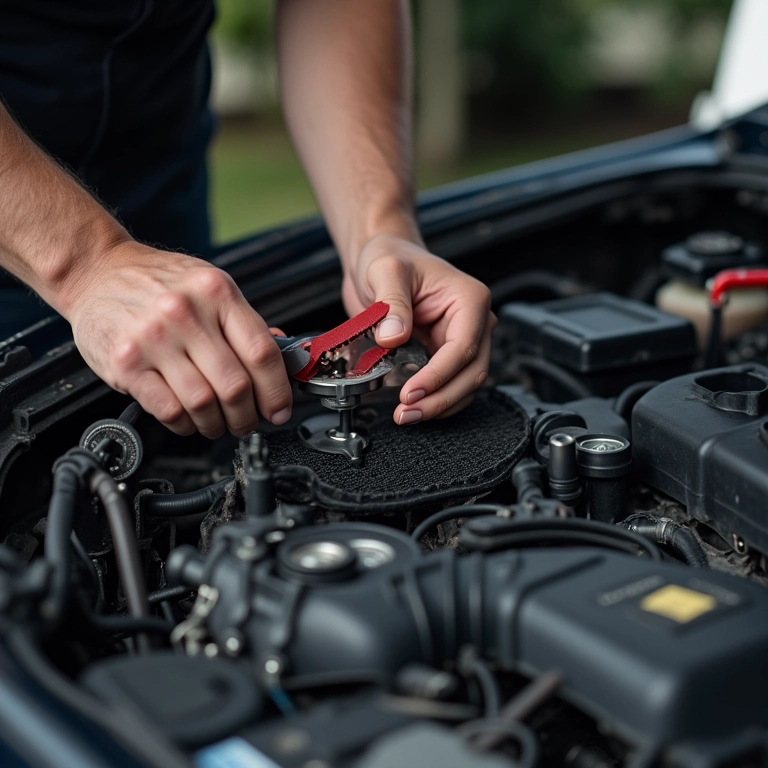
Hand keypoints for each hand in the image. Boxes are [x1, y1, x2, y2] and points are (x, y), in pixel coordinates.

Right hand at [67, 241, 292, 437]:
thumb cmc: (157, 281)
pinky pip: (168, 410)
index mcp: (216, 292)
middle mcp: (185, 312)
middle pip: (235, 385)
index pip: (262, 352)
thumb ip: (243, 324)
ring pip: (203, 403)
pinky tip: (187, 418)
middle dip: (248, 416)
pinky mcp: (126, 363)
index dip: (277, 391)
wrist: (98, 271)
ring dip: (217, 424)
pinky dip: (185, 424)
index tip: (280, 409)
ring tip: (218, 423)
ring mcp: (153, 338)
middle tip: (248, 422)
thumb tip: (283, 359)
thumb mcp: (209, 286)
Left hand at [342, 234, 495, 423]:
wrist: (383, 257)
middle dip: (440, 399)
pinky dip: (434, 401)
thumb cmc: (390, 256)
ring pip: (465, 386)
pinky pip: (449, 386)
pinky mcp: (445, 355)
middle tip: (407, 413)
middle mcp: (473, 322)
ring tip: (405, 416)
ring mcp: (462, 341)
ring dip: (438, 406)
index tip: (410, 392)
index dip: (438, 376)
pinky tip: (411, 407)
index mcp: (469, 299)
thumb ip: (391, 304)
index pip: (463, 348)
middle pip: (471, 374)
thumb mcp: (385, 271)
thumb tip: (393, 337)